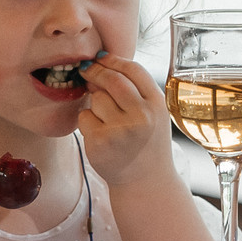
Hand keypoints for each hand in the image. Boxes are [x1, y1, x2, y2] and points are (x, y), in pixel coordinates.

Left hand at [75, 50, 178, 189]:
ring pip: (96, 99)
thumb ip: (136, 90)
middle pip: (112, 80)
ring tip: (107, 120)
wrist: (146, 182)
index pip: (134, 69)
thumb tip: (99, 63)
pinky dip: (87, 122)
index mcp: (157, 105)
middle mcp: (142, 116)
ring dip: (94, 103)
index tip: (101, 58)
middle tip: (86, 70)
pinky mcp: (101, 143)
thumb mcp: (153, 114)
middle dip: (96, 72)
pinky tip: (100, 135)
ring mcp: (120, 130)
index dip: (114, 60)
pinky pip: (84, 117)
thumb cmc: (146, 143)